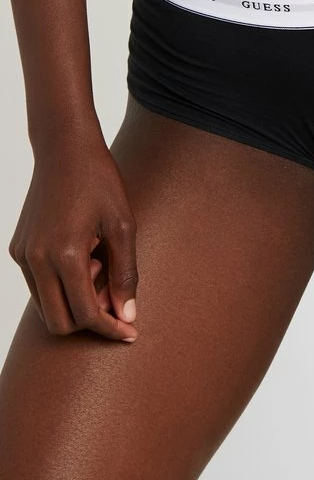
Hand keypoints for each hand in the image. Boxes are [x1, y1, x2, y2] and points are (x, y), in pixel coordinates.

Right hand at [8, 138, 138, 342]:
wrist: (65, 149)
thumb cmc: (100, 182)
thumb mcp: (123, 226)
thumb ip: (125, 274)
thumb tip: (127, 316)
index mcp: (65, 255)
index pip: (86, 314)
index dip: (111, 328)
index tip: (131, 331)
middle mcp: (36, 260)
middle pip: (59, 323)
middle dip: (90, 320)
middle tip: (116, 296)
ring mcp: (22, 255)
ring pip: (46, 307)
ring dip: (75, 301)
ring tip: (100, 264)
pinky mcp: (17, 248)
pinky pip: (39, 286)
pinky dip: (61, 286)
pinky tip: (84, 257)